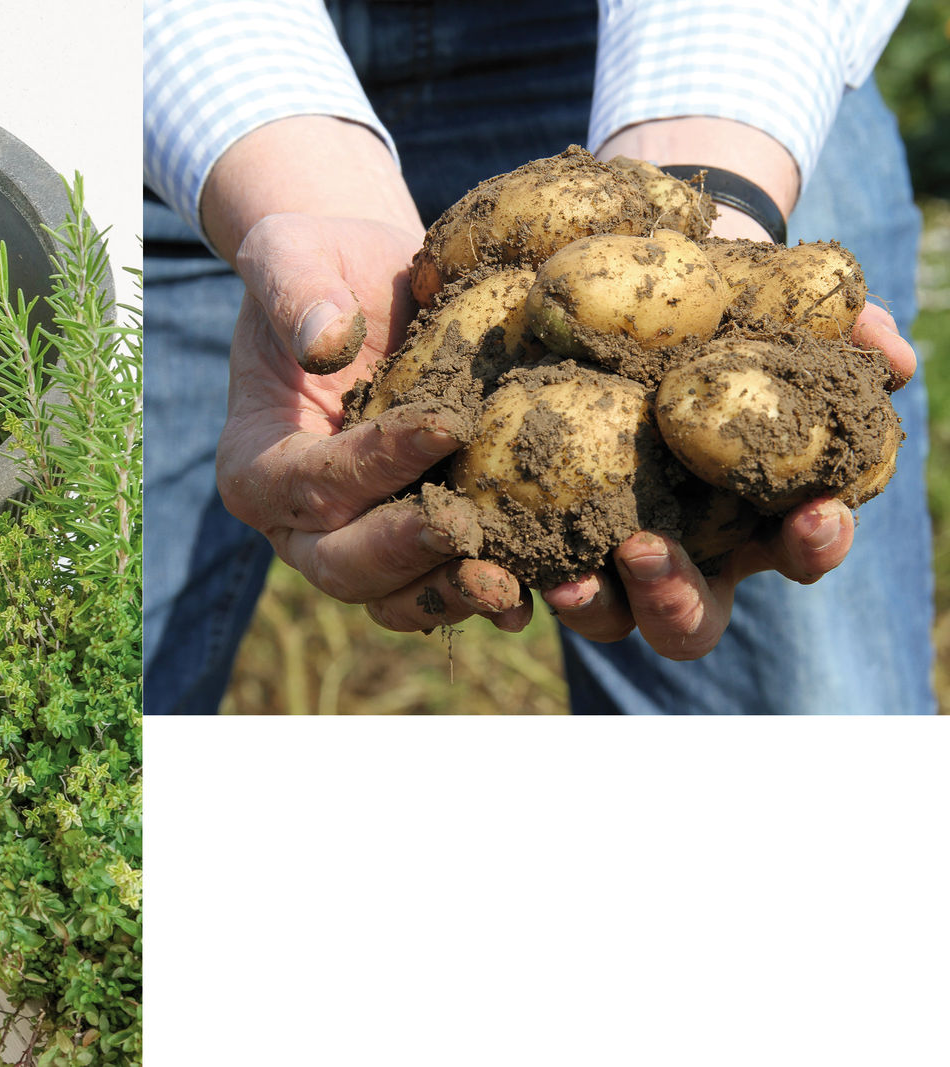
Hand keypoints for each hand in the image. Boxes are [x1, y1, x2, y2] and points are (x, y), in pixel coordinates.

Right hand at [215, 212, 530, 633]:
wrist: (369, 286)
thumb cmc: (319, 265)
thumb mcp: (291, 256)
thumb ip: (296, 292)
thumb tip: (326, 341)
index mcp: (254, 463)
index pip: (310, 480)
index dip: (374, 462)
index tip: (448, 426)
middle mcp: (298, 522)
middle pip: (339, 564)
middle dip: (403, 555)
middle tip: (465, 530)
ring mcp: (357, 541)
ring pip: (390, 597)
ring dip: (447, 595)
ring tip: (508, 586)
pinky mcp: (412, 544)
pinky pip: (442, 585)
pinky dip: (486, 593)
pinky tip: (541, 586)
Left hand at [543, 232, 916, 658]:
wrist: (604, 284)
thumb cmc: (707, 307)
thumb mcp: (765, 303)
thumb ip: (832, 330)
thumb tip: (891, 358)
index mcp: (749, 516)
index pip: (797, 551)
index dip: (814, 545)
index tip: (817, 513)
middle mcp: (677, 551)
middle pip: (687, 619)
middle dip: (672, 597)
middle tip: (645, 551)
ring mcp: (598, 549)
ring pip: (601, 613)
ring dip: (589, 604)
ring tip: (566, 578)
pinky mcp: (524, 533)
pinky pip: (514, 580)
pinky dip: (505, 583)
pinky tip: (490, 565)